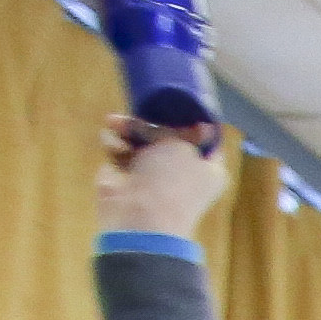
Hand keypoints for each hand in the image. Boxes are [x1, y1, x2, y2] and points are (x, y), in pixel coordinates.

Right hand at [95, 111, 226, 240]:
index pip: (206, 139)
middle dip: (152, 121)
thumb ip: (184, 132)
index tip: (180, 102)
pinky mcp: (125, 177)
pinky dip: (115, 144)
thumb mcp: (183, 146)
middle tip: (140, 111)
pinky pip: (120, 151)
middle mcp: (183, 171)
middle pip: (168, 134)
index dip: (194, 120)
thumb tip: (203, 127)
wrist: (139, 217)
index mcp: (208, 168)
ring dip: (127, 128)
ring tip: (115, 122)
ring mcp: (153, 175)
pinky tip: (113, 145)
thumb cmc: (171, 180)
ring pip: (141, 139)